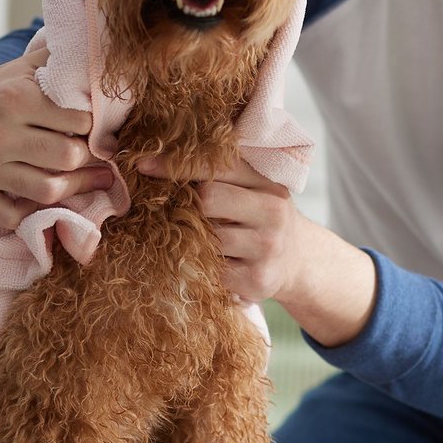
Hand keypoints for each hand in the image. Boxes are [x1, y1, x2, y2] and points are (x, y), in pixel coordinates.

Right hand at [0, 48, 113, 229]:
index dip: (98, 128)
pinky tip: (44, 198)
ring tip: (92, 180)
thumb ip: (70, 57)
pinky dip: (33, 214)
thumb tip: (107, 45)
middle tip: (102, 159)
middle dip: (91, 160)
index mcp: (14, 97)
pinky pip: (15, 217)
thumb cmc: (13, 89)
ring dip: (76, 189)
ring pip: (48, 191)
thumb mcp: (37, 64)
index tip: (102, 131)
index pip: (81, 123)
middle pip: (68, 158)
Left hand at [138, 155, 298, 302]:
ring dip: (193, 239)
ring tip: (197, 238)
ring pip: (207, 239)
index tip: (143, 164)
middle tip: (179, 211)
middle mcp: (272, 212)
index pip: (217, 167)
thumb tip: (158, 161)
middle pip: (208, 200)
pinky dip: (202, 266)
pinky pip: (211, 271)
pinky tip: (206, 262)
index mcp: (268, 183)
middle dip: (188, 206)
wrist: (300, 260)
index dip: (177, 165)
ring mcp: (266, 248)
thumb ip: (222, 173)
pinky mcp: (256, 280)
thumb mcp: (255, 188)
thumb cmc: (263, 217)